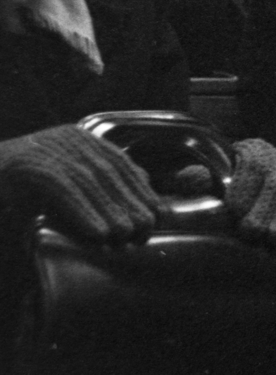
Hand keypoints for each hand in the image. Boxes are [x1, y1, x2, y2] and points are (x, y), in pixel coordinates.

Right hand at [0, 124, 160, 241]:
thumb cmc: (19, 183)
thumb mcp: (64, 175)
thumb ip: (99, 177)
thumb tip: (144, 185)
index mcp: (79, 138)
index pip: (120, 162)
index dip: (141, 188)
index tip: (157, 212)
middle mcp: (67, 139)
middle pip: (110, 171)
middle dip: (131, 201)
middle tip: (145, 230)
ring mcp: (47, 148)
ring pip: (90, 181)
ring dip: (111, 210)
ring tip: (125, 235)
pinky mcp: (28, 166)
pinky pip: (64, 190)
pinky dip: (84, 212)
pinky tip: (98, 233)